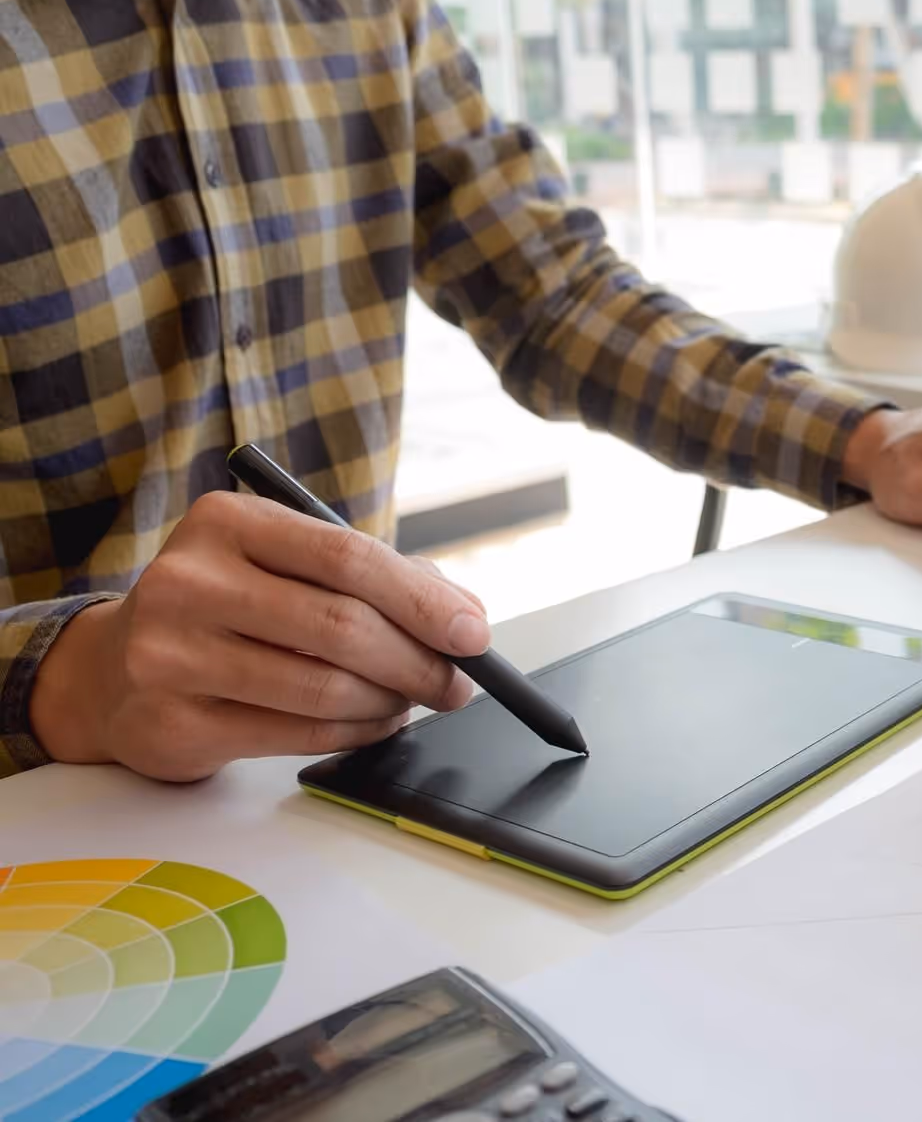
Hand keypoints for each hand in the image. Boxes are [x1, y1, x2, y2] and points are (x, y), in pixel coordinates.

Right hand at [30, 492, 487, 781]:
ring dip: (388, 702)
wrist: (112, 670)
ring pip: (323, 688)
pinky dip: (354, 733)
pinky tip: (372, 724)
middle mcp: (188, 581)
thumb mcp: (285, 567)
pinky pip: (297, 734)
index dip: (423, 599)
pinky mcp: (172, 723)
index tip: (473, 633)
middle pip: (341, 626)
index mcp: (226, 522)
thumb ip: (375, 579)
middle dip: (418, 661)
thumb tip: (465, 618)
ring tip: (409, 701)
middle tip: (456, 683)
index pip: (348, 557)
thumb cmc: (227, 607)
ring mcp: (171, 654)